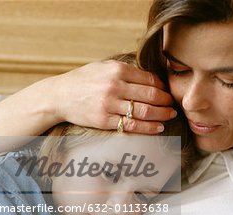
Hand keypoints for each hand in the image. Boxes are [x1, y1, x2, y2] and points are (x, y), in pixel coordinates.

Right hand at [52, 59, 175, 133]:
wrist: (59, 96)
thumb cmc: (84, 80)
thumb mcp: (104, 67)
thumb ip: (126, 71)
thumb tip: (152, 79)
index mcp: (116, 69)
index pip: (149, 79)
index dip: (162, 87)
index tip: (168, 92)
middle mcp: (114, 86)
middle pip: (150, 95)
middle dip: (166, 101)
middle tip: (173, 104)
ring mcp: (109, 104)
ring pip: (144, 112)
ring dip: (161, 114)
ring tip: (170, 115)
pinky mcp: (104, 121)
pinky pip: (132, 126)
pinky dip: (149, 128)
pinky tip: (159, 127)